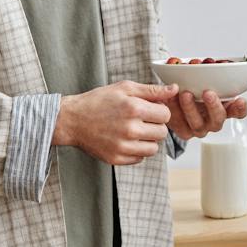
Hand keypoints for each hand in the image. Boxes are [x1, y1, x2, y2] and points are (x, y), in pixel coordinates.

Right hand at [56, 81, 178, 164]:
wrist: (72, 120)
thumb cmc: (99, 100)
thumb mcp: (125, 88)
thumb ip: (152, 90)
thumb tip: (175, 89)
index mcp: (134, 108)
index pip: (166, 114)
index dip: (160, 111)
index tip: (149, 110)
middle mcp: (130, 129)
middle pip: (162, 132)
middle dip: (155, 125)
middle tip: (141, 120)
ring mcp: (123, 146)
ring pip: (154, 148)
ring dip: (148, 140)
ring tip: (135, 131)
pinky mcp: (116, 159)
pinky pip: (140, 158)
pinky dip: (137, 150)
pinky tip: (126, 140)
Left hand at [167, 68, 246, 140]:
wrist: (176, 93)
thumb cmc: (202, 85)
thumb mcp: (220, 77)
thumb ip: (243, 75)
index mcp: (226, 108)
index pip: (239, 112)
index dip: (240, 108)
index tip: (240, 99)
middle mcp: (213, 120)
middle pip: (218, 120)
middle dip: (213, 106)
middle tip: (208, 92)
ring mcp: (196, 126)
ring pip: (195, 123)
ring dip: (190, 108)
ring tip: (184, 92)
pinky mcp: (179, 128)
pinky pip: (176, 122)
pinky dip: (172, 108)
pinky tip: (170, 95)